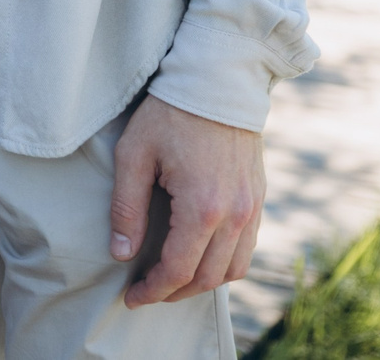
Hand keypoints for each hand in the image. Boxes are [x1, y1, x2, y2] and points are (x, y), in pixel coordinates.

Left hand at [110, 95, 264, 305]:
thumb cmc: (169, 113)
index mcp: (202, 208)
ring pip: (234, 270)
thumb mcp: (134, 155)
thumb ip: (127, 208)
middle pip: (207, 278)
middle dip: (174, 292)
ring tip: (171, 279)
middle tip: (146, 292)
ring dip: (202, 282)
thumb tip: (121, 253)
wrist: (217, 81)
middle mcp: (235, 216)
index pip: (178, 270)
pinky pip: (247, 249)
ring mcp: (252, 208)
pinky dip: (224, 263)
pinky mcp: (258, 199)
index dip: (153, 290)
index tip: (131, 297)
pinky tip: (199, 256)